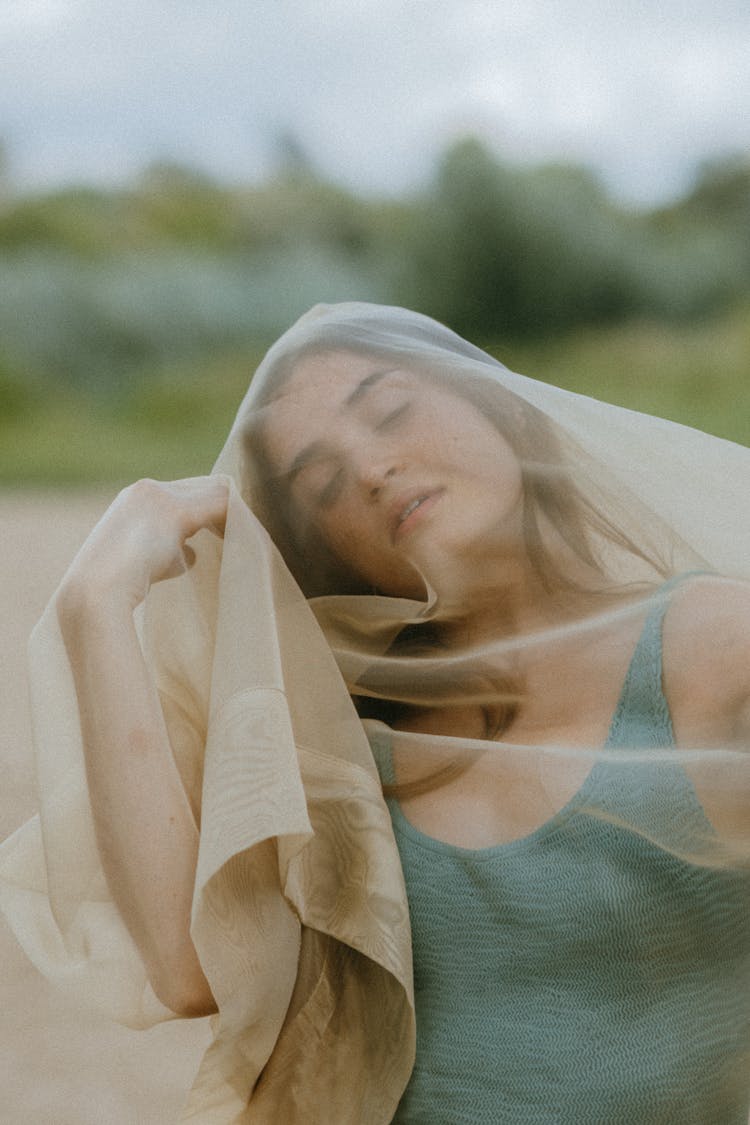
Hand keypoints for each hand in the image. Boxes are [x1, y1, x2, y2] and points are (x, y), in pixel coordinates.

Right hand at [59, 476, 228, 614]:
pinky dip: (235, 522)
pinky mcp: (174, 513)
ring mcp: (160, 497)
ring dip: (231, 515)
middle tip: (242, 534)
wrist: (95, 594)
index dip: (208, 510)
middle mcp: (147, 489)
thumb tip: (194, 555)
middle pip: (204, 486)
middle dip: (223, 509)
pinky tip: (241, 543)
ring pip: (216, 493)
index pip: (185, 490)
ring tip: (243, 539)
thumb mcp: (143, 560)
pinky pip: (221, 507)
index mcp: (135, 496)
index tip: (225, 531)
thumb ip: (169, 549)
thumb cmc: (116, 587)